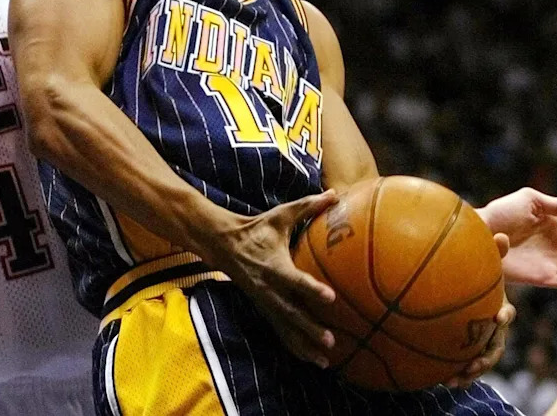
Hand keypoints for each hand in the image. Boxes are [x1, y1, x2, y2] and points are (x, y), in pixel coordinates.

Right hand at [209, 189, 340, 368]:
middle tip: (330, 341)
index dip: (311, 289)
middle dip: (310, 328)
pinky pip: (279, 331)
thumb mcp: (280, 215)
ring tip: (324, 361)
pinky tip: (309, 359)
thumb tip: (335, 194)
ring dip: (303, 345)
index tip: (330, 297)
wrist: (222, 243)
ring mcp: (264, 301)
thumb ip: (307, 206)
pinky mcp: (262, 308)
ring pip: (285, 328)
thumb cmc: (256, 228)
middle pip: (291, 312)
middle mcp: (269, 288)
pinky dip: (294, 346)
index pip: (295, 280)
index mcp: (274, 265)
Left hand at [447, 238, 514, 387]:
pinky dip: (456, 374)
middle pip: (495, 345)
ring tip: (456, 379)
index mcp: (496, 305)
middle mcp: (490, 326)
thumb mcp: (479, 262)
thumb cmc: (470, 271)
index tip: (498, 315)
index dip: (504, 314)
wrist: (451, 285)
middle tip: (475, 363)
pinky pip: (462, 364)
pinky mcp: (463, 347)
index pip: (506, 312)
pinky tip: (442, 381)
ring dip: (471, 371)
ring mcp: (478, 338)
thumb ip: (491, 252)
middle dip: (486, 356)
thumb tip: (502, 235)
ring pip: (480, 359)